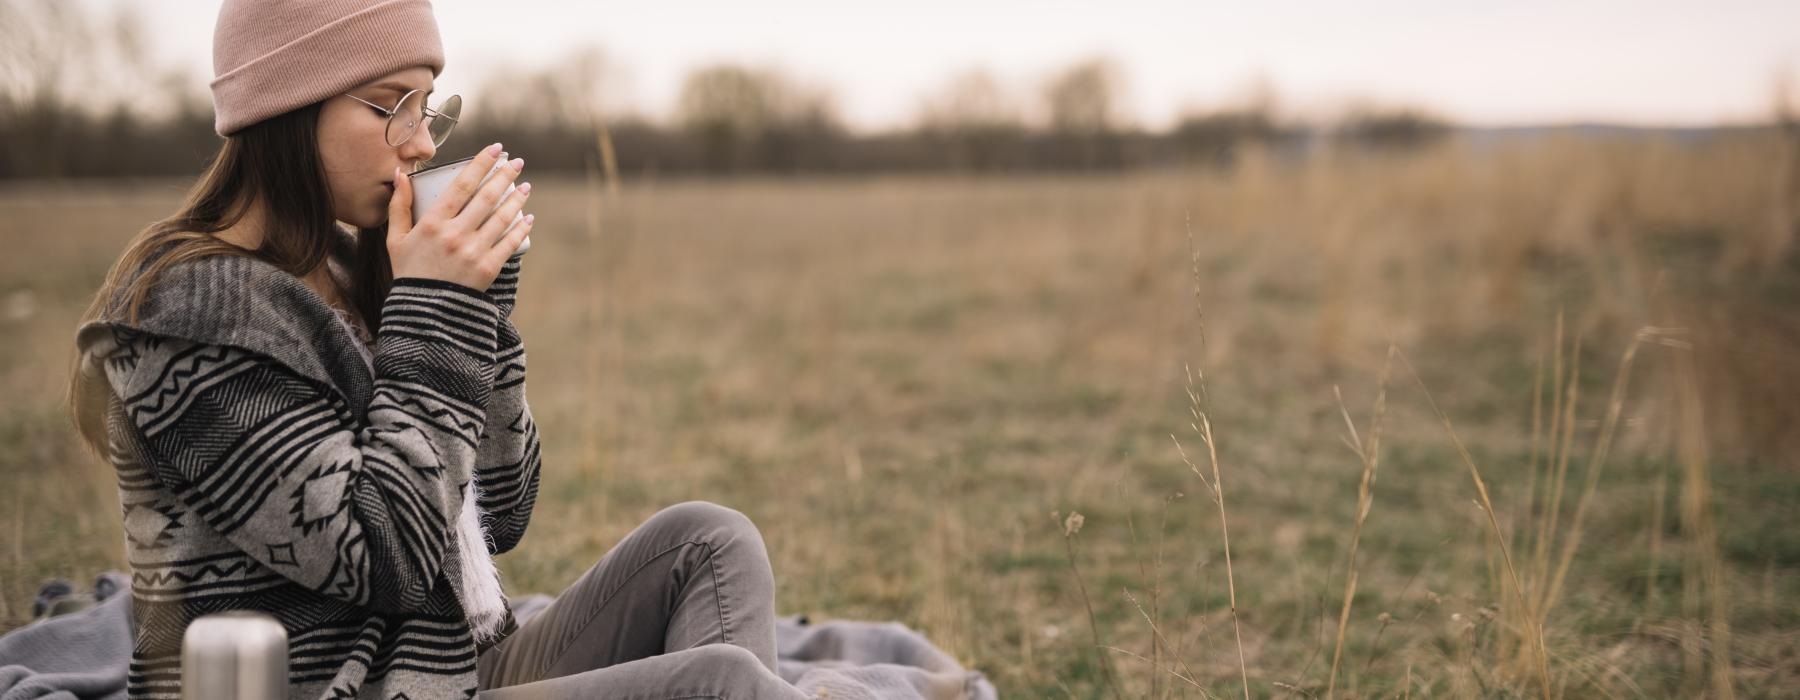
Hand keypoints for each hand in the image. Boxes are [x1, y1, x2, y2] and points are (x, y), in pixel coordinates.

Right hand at [386, 143, 535, 291]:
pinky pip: (510, 244)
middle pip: (486, 197)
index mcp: (432, 223)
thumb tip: (400, 174)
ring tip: (526, 186)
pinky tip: (528, 218)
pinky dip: (521, 229)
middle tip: (517, 162)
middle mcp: (455, 235)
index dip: (481, 164)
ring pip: (502, 218)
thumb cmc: (409, 272)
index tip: (496, 149)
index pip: (462, 185)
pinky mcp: (488, 269)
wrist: (424, 312)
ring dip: (517, 199)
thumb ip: (399, 206)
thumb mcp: (396, 239)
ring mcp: (473, 252)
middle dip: (505, 176)